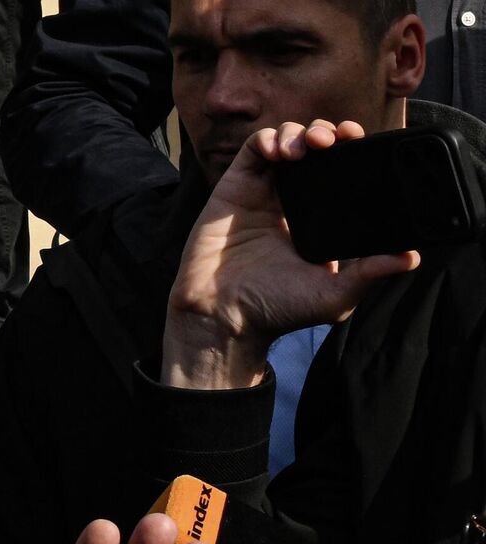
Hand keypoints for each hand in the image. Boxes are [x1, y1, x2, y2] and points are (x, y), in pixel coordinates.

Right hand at [164, 120, 419, 389]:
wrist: (224, 317)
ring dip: (300, 132)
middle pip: (312, 148)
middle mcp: (288, 202)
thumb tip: (412, 257)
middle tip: (340, 138)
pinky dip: (269, 138)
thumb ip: (370, 273)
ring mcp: (259, 194)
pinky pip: (252, 149)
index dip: (351, 151)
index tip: (364, 144)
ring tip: (309, 147)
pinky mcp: (233, 189)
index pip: (337, 172)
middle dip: (328, 132)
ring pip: (284, 140)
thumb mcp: (334, 295)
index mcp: (315, 220)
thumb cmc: (275, 311)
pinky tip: (280, 150)